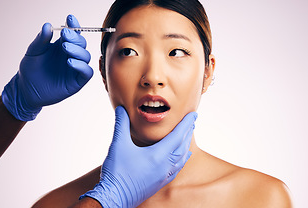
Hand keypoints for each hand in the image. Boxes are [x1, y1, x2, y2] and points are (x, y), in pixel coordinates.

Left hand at [2, 15, 92, 120]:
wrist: (26, 90)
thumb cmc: (30, 69)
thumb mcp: (33, 52)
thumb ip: (41, 40)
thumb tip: (48, 26)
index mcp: (63, 45)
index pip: (74, 33)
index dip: (74, 25)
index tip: (70, 18)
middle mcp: (72, 55)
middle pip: (82, 43)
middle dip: (75, 37)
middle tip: (65, 34)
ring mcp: (76, 68)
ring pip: (86, 56)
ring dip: (77, 50)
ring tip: (65, 48)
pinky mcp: (77, 81)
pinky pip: (86, 72)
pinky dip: (81, 66)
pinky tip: (69, 62)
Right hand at [80, 106, 196, 207]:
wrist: (114, 198)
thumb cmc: (116, 172)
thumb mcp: (118, 144)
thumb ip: (121, 124)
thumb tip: (120, 109)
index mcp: (158, 155)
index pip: (178, 136)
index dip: (186, 124)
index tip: (194, 114)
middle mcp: (165, 166)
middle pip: (182, 146)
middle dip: (188, 132)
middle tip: (192, 121)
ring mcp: (164, 176)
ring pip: (181, 158)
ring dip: (186, 145)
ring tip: (188, 135)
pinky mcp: (160, 182)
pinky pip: (177, 168)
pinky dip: (182, 159)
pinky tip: (182, 157)